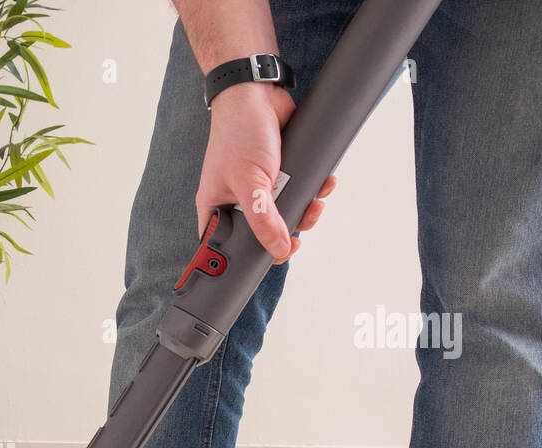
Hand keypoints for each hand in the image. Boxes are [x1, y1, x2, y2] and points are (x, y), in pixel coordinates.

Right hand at [197, 83, 335, 263]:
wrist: (257, 93)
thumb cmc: (239, 134)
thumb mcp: (250, 183)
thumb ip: (263, 219)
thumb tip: (278, 248)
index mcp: (217, 209)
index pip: (226, 247)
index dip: (245, 259)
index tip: (267, 260)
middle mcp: (237, 202)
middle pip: (262, 234)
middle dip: (285, 233)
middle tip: (298, 234)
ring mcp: (260, 188)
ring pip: (285, 215)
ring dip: (306, 211)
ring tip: (317, 203)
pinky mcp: (282, 173)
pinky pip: (299, 192)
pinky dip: (314, 190)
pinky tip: (324, 184)